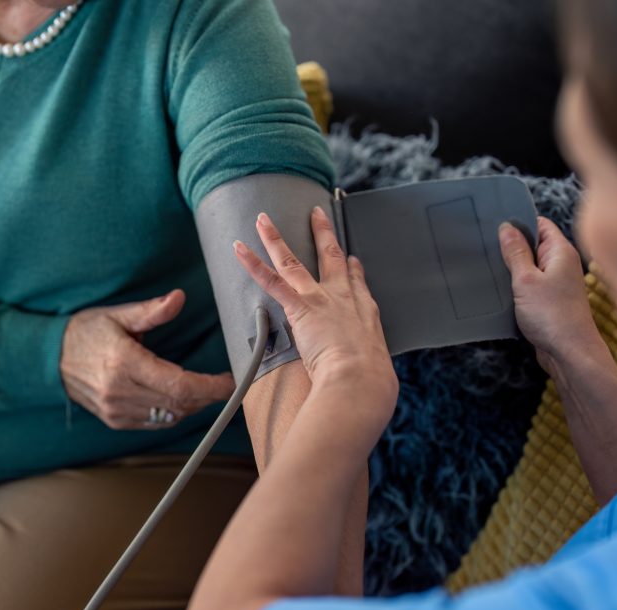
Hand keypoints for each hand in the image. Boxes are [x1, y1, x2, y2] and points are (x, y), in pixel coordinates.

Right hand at [60, 290, 235, 429]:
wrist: (48, 358)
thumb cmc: (85, 331)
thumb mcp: (118, 315)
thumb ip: (151, 311)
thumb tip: (179, 298)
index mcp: (124, 364)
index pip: (180, 385)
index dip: (211, 387)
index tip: (232, 382)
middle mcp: (120, 392)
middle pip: (179, 404)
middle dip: (207, 396)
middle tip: (224, 383)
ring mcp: (116, 410)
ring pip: (169, 417)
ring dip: (192, 405)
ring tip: (204, 388)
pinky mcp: (115, 420)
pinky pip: (155, 422)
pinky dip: (173, 412)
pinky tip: (180, 398)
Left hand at [233, 207, 397, 409]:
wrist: (361, 381)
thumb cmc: (370, 385)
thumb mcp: (377, 373)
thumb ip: (370, 370)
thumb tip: (373, 388)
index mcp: (365, 314)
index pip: (357, 283)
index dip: (352, 269)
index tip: (351, 259)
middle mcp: (344, 298)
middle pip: (332, 257)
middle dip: (323, 233)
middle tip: (316, 214)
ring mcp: (321, 299)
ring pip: (293, 262)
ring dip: (275, 238)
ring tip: (262, 220)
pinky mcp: (301, 307)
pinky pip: (271, 280)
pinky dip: (252, 263)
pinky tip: (239, 248)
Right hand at [499, 217, 601, 374]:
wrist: (569, 353)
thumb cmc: (552, 315)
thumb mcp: (526, 280)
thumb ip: (516, 252)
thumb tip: (507, 228)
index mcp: (560, 252)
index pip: (540, 224)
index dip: (519, 221)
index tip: (495, 223)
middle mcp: (561, 265)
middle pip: (533, 245)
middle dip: (511, 246)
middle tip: (484, 245)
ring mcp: (555, 284)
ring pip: (529, 267)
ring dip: (511, 268)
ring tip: (487, 266)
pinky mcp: (548, 301)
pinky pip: (529, 285)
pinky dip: (515, 285)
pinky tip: (498, 289)